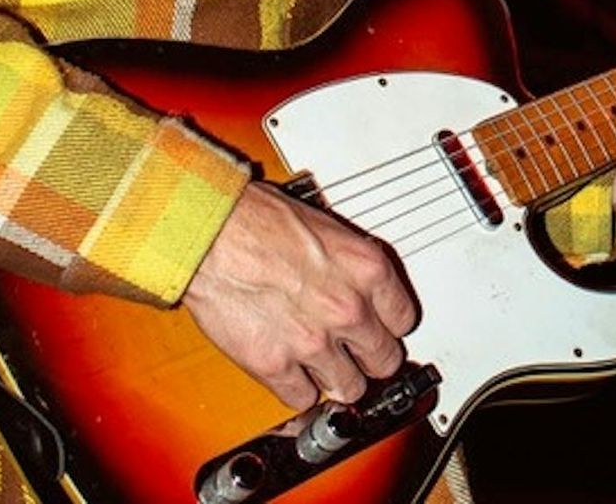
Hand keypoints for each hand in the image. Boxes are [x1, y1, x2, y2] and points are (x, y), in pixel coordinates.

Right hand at [182, 181, 418, 409]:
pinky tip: (291, 373)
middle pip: (385, 360)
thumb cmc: (257, 218)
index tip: (381, 329)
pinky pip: (303, 398)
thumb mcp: (325, 227)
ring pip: (350, 388)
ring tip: (324, 366)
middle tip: (357, 354)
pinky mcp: (276, 365)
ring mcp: (314, 342)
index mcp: (367, 270)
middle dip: (370, 358)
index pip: (404, 319)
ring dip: (337, 379)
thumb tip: (353, 282)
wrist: (211, 233)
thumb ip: (347, 265)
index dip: (389, 326)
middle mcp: (348, 309)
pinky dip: (297, 389)